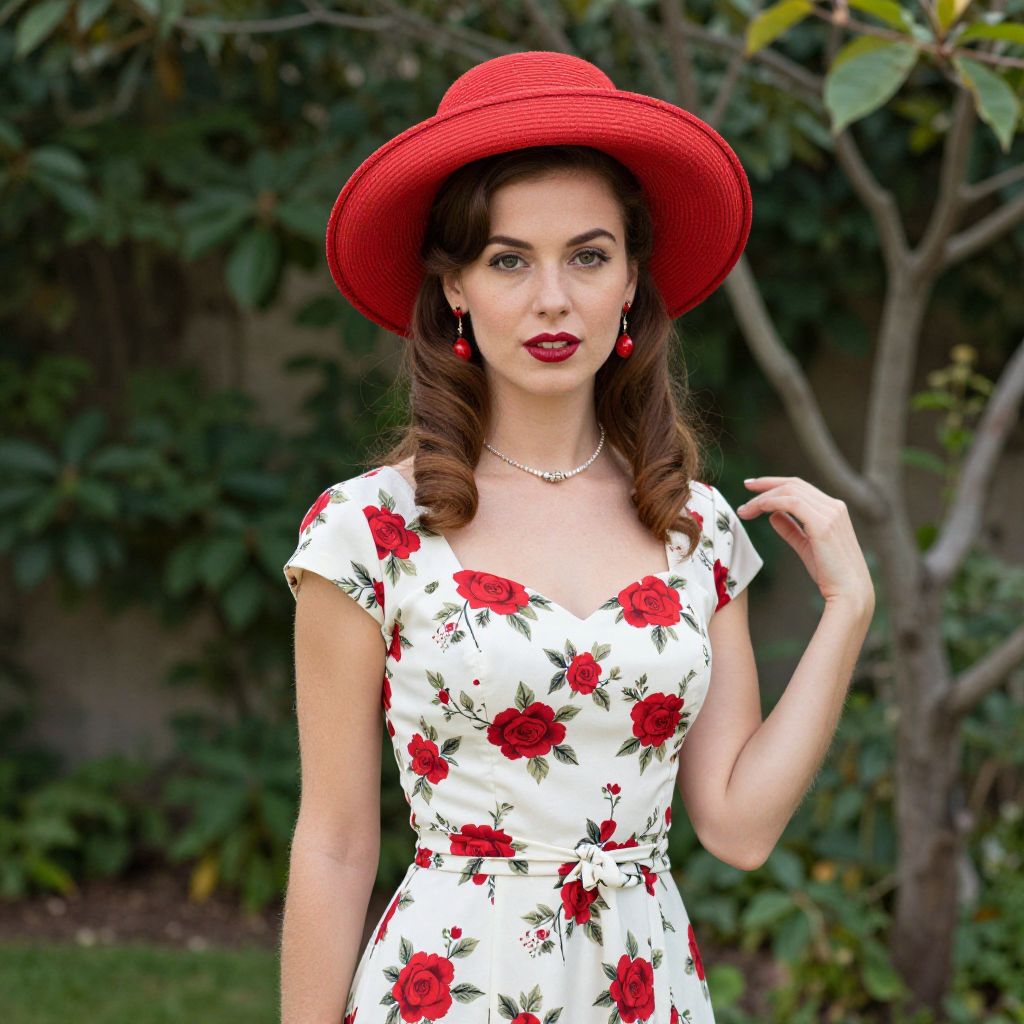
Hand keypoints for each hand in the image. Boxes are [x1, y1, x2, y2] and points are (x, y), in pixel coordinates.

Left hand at [736, 476, 874, 612]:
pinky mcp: (823, 524)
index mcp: (833, 509)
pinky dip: (771, 503)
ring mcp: (830, 513)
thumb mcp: (806, 547)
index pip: (800, 487)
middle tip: (746, 486)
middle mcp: (834, 506)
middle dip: (766, 484)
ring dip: (763, 497)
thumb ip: (791, 529)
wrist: (850, 593)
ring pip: (790, 491)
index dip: (775, 484)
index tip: (754, 487)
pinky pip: (791, 503)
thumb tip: (773, 515)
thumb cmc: (830, 574)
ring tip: (745, 510)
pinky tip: (758, 510)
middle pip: (793, 484)